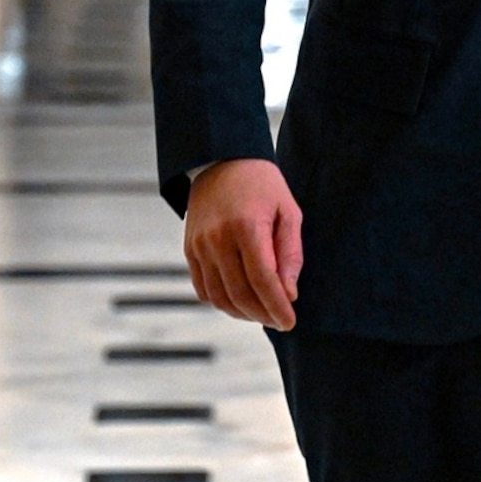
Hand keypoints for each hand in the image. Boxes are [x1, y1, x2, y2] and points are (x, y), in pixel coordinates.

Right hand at [184, 159, 302, 329]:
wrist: (221, 159)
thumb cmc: (262, 185)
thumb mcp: (288, 210)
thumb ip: (290, 253)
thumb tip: (289, 293)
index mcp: (247, 226)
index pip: (263, 280)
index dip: (278, 306)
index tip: (290, 322)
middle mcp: (218, 238)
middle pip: (240, 294)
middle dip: (262, 314)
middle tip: (279, 321)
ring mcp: (200, 245)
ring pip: (219, 297)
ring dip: (242, 313)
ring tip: (262, 314)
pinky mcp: (189, 249)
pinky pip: (203, 288)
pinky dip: (222, 302)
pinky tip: (240, 303)